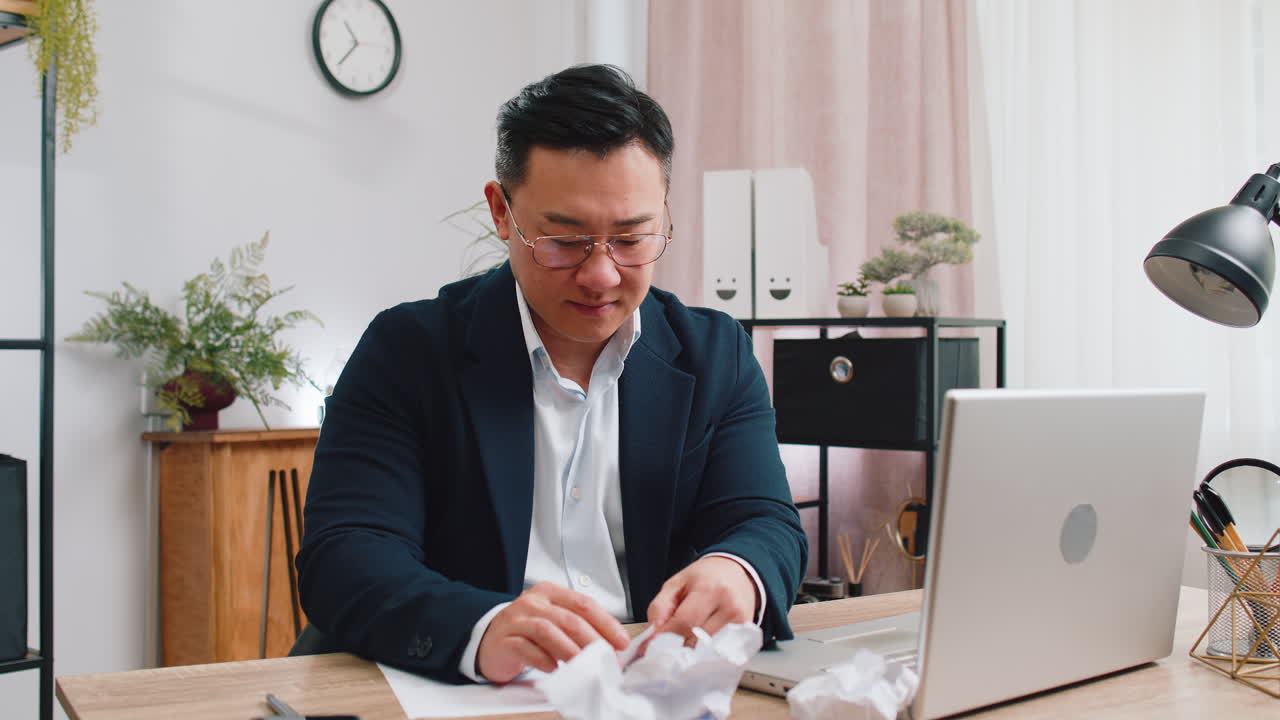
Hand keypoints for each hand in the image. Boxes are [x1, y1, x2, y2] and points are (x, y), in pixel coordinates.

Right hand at [476, 581, 629, 682]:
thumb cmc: (527, 630)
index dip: (605, 623)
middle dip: (592, 640)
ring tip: (581, 663)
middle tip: (605, 657)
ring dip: (569, 649)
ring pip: (547, 631)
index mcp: (550, 593)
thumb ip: (578, 627)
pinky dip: (542, 659)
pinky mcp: (505, 640)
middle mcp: (533, 602)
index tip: (620, 641)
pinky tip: (553, 668)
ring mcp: (517, 620)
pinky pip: (525, 648)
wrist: (489, 638)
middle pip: (568, 618)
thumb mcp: (554, 620)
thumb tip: (609, 645)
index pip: (583, 604)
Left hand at [646, 556, 757, 647]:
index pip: (683, 623)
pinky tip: (702, 649)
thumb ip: (659, 608)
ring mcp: (741, 623)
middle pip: (696, 641)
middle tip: (667, 647)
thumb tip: (651, 636)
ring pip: (708, 652)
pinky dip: (708, 656)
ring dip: (693, 653)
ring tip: (686, 644)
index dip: (664, 638)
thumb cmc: (705, 578)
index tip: (651, 647)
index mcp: (708, 589)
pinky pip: (722, 655)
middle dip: (677, 647)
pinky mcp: (747, 636)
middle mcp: (728, 607)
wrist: (738, 572)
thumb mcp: (676, 583)